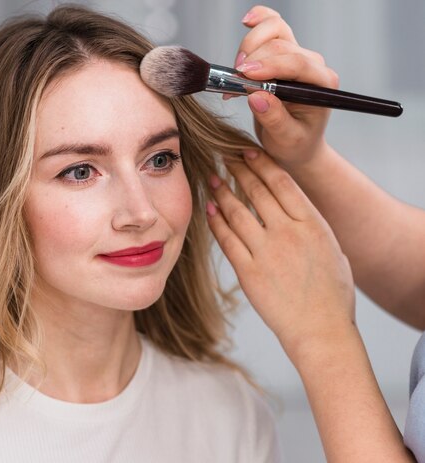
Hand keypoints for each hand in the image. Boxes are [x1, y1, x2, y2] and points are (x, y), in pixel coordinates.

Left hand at [206, 150, 354, 357]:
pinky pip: (227, 240)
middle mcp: (289, 234)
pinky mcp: (249, 273)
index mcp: (313, 225)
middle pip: (256, 192)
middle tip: (223, 156)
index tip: (248, 151)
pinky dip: (216, 222)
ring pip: (237, 212)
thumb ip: (312, 227)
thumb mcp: (334, 251)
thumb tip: (295, 210)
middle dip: (237, 170)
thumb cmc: (333, 295)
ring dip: (222, 191)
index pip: (282, 183)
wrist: (321, 331)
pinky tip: (209, 209)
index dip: (261, 164)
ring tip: (211, 177)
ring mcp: (267, 253)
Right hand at [234, 5, 338, 167]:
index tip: (243, 75)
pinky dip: (258, 22)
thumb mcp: (286, 140)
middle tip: (235, 81)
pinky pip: (272, 27)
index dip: (268, 65)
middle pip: (282, 45)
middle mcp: (313, 66)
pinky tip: (247, 22)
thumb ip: (274, 119)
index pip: (297, 63)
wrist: (295, 146)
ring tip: (237, 72)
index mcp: (322, 85)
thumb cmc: (295, 145)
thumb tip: (256, 96)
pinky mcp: (283, 54)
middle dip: (254, 59)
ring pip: (274, 32)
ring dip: (250, 46)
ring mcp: (298, 57)